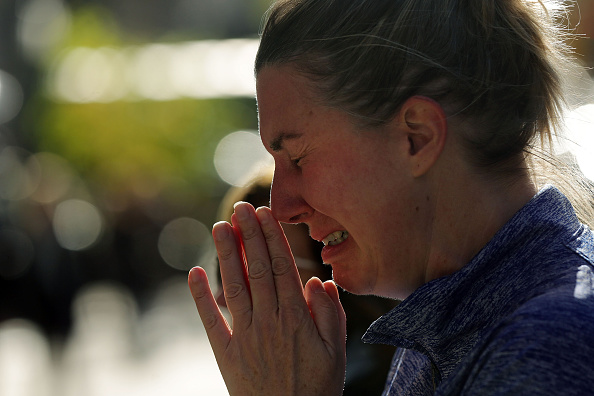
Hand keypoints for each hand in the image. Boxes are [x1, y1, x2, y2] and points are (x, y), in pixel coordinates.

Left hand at [188, 202, 346, 395]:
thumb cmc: (318, 388)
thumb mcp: (337, 352)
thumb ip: (329, 314)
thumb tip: (318, 279)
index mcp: (296, 318)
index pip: (281, 268)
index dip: (272, 238)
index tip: (265, 214)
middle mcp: (269, 322)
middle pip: (257, 270)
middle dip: (249, 236)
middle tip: (241, 208)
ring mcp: (245, 336)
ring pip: (235, 287)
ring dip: (227, 255)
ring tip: (219, 226)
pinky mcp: (226, 353)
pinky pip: (211, 321)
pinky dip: (200, 297)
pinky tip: (193, 273)